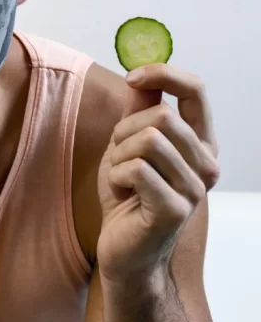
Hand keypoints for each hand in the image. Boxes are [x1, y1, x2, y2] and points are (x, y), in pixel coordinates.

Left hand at [96, 64, 220, 282]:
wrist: (124, 249)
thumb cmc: (127, 196)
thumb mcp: (128, 144)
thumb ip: (138, 109)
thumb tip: (141, 72)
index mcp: (199, 144)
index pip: (197, 91)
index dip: (165, 74)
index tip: (133, 76)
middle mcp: (206, 164)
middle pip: (161, 116)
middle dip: (124, 132)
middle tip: (120, 160)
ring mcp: (194, 188)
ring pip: (147, 140)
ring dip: (118, 157)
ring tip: (122, 180)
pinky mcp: (175, 209)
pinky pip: (136, 168)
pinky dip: (115, 177)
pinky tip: (121, 195)